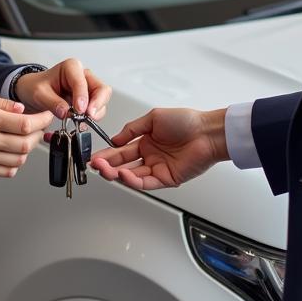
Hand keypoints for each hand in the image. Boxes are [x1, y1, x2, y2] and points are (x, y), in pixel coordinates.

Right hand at [0, 94, 52, 177]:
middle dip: (39, 134)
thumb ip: (5, 104)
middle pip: (25, 143)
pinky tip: (14, 151)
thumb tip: (24, 110)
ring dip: (29, 149)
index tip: (48, 116)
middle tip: (41, 127)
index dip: (42, 120)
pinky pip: (8, 170)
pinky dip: (17, 162)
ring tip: (27, 138)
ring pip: (19, 159)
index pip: (24, 124)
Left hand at [13, 58, 111, 120]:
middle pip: (100, 88)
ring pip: (102, 98)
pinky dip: (92, 116)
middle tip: (90, 116)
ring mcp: (87, 87)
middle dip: (97, 103)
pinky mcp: (87, 99)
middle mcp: (82, 75)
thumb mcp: (38, 94)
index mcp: (70, 67)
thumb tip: (65, 112)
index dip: (82, 96)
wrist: (32, 92)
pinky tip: (83, 121)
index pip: (81, 81)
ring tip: (84, 121)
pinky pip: (97, 107)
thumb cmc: (36, 87)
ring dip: (96, 111)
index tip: (79, 110)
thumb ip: (52, 102)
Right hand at [89, 108, 228, 189]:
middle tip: (96, 166)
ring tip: (106, 170)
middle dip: (108, 166)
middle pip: (123, 165)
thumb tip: (115, 139)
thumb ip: (132, 129)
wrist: (206, 132)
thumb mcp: (153, 118)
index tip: (95, 157)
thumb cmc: (186, 122)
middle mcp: (150, 156)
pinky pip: (146, 182)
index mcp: (145, 142)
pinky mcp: (167, 179)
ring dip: (117, 174)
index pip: (121, 151)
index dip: (107, 155)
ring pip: (132, 176)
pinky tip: (124, 174)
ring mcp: (158, 168)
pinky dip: (133, 180)